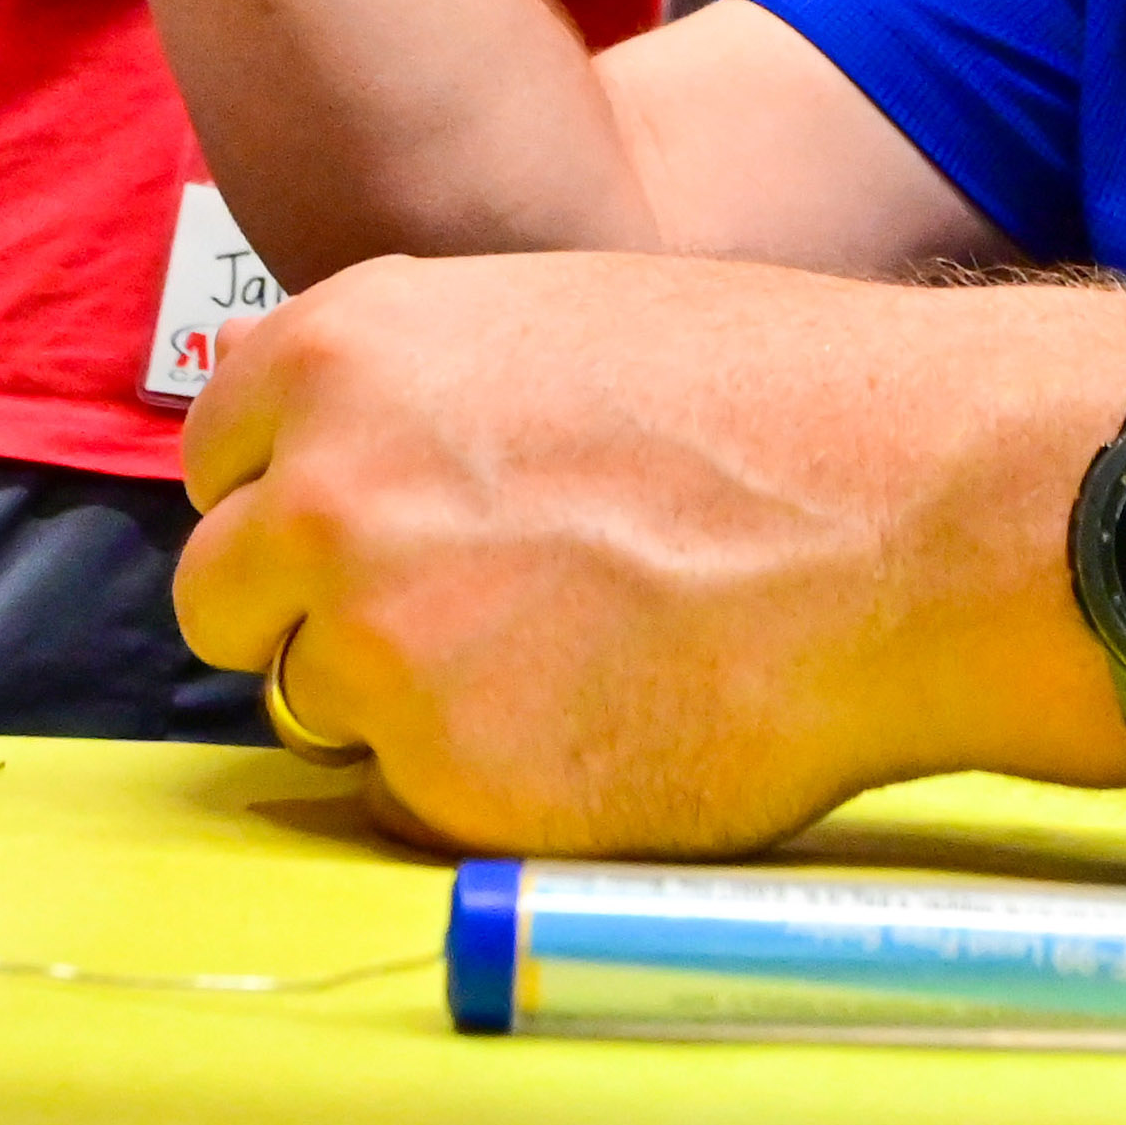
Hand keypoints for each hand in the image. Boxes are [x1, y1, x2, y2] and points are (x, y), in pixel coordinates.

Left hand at [172, 254, 1125, 854]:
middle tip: (449, 618)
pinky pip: (412, 804)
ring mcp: (377, 648)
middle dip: (310, 614)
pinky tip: (600, 725)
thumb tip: (325, 442)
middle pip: (226, 598)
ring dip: (401, 704)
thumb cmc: (773, 397)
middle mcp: (323, 499)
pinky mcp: (449, 782)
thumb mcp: (552, 320)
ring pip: (316, 708)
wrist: (911, 510)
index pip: (214, 460)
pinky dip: (485, 785)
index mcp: (339, 356)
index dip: (289, 499)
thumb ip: (412, 390)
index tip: (355, 529)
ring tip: (559, 665)